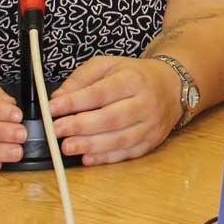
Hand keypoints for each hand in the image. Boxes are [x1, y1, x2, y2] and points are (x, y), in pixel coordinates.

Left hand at [46, 56, 179, 165]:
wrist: (171, 86)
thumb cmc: (134, 76)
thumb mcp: (109, 65)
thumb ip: (82, 78)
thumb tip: (58, 97)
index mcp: (133, 79)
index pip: (101, 92)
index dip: (75, 101)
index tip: (52, 108)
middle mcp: (145, 102)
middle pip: (111, 118)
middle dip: (80, 126)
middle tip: (57, 130)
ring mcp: (151, 124)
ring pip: (120, 139)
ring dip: (91, 145)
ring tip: (67, 147)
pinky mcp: (152, 141)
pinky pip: (128, 153)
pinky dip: (106, 158)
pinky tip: (87, 158)